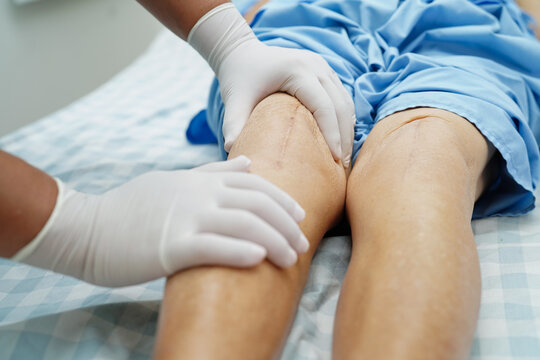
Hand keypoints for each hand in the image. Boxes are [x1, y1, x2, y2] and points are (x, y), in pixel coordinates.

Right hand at [12, 156, 307, 286]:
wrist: (88, 227)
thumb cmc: (132, 207)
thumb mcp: (175, 180)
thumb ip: (213, 171)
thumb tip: (248, 161)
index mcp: (200, 179)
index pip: (253, 183)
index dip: (282, 199)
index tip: (300, 216)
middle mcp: (198, 194)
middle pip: (256, 203)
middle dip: (286, 224)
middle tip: (303, 244)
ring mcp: (185, 217)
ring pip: (243, 223)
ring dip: (274, 240)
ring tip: (292, 259)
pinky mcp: (170, 245)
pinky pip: (213, 246)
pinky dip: (239, 251)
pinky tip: (259, 259)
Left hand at [188, 4, 355, 166]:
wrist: (242, 54)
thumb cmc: (238, 79)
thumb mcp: (234, 101)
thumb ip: (233, 124)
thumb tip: (232, 149)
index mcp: (297, 70)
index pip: (323, 106)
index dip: (332, 134)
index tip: (334, 160)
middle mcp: (315, 65)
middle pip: (340, 105)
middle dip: (344, 137)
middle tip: (343, 166)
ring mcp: (322, 66)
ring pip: (346, 101)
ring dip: (347, 129)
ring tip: (344, 158)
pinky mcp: (324, 71)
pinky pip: (341, 97)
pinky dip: (343, 119)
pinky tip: (340, 141)